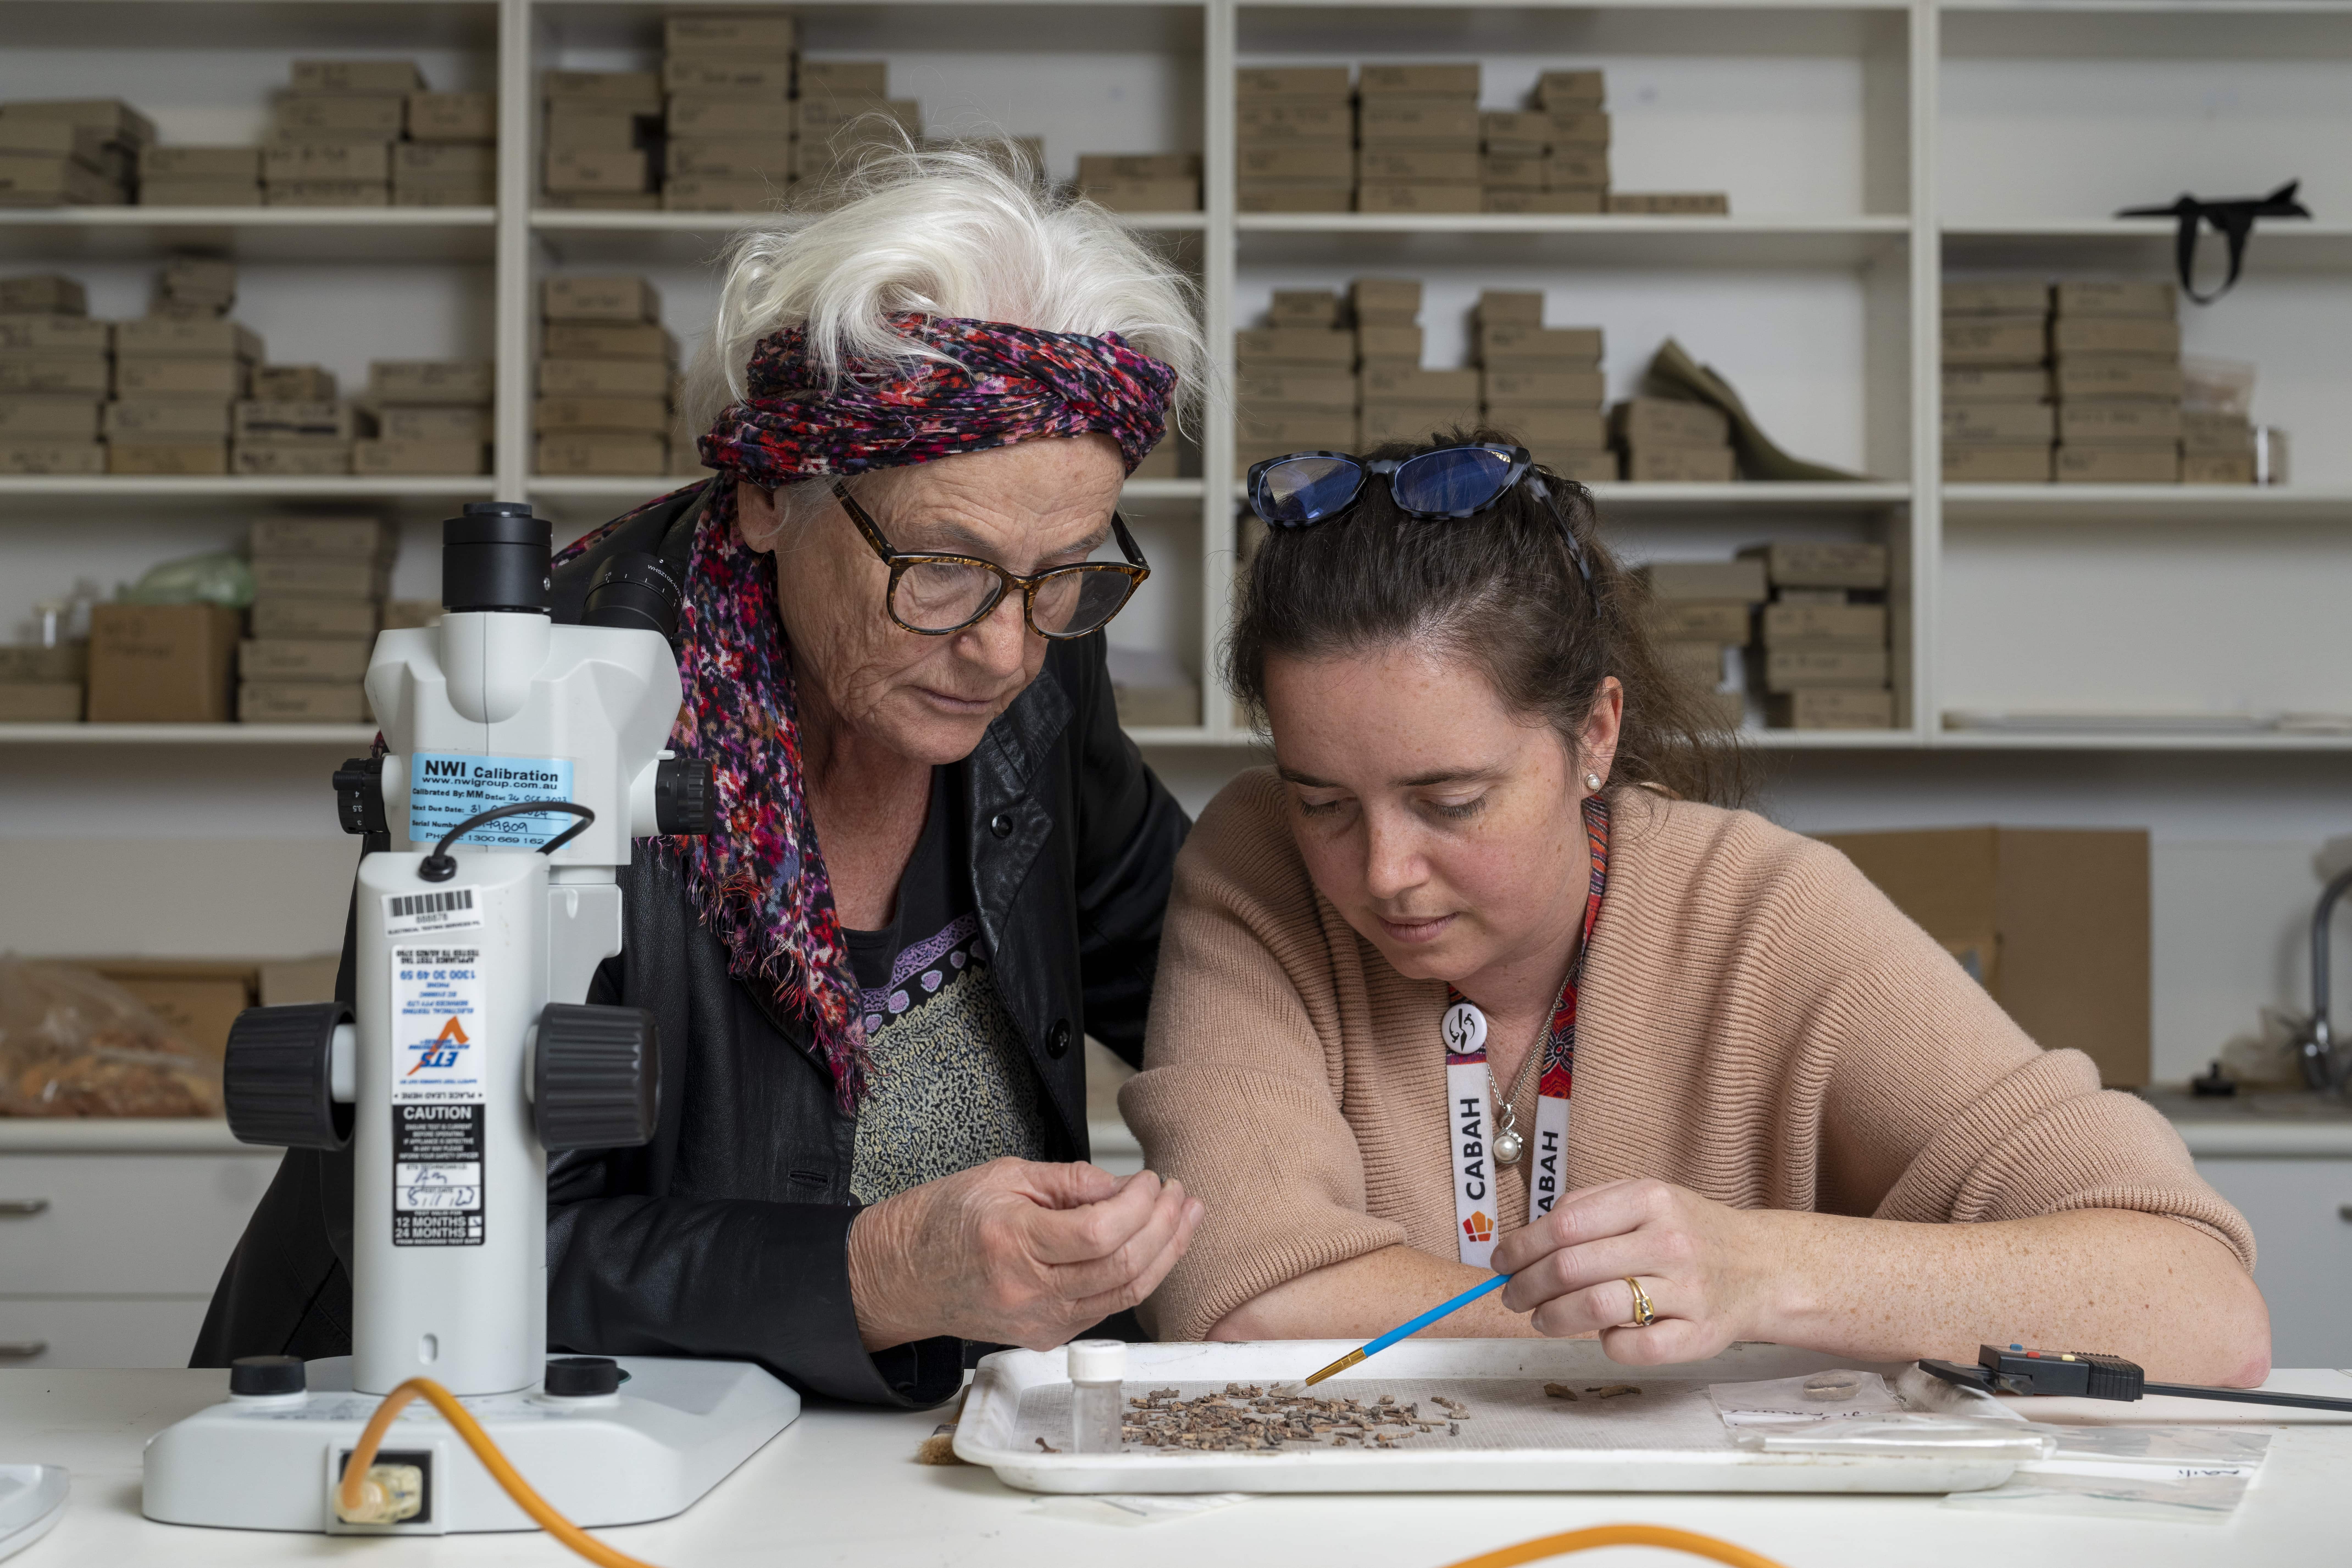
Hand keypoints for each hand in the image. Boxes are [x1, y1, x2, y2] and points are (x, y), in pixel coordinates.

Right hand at [847, 1159, 1202, 1351]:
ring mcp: (1039, 1321)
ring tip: (1186, 1216)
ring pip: (1125, 1293)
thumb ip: (1069, 1180)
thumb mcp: (1003, 1175)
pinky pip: (1108, 1306)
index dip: (1138, 1205)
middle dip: (1165, 1227)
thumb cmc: (944, 1220)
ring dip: (1166, 1253)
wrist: (903, 1276)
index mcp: (1012, 1243)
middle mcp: (1027, 1291)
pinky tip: (1156, 1246)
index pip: (1098, 1233)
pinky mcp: (1046, 1336)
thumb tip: (1122, 1187)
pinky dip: (1140, 1275)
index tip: (1151, 1179)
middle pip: (1121, 1267)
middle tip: (1180, 1194)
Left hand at [1488, 1178, 1778, 1364]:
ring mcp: (1687, 1290)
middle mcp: (1670, 1241)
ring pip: (1596, 1308)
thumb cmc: (1687, 1232)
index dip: (1521, 1248)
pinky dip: (1608, 1344)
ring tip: (1542, 1318)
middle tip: (1513, 1296)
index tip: (1501, 1263)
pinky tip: (1603, 1334)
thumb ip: (1587, 1208)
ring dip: (1554, 1318)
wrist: (1759, 1267)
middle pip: (1572, 1267)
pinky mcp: (1699, 1335)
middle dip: (1527, 1286)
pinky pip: (1635, 1348)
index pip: (1563, 1225)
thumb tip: (1526, 1238)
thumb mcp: (1643, 1198)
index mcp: (1650, 1200)